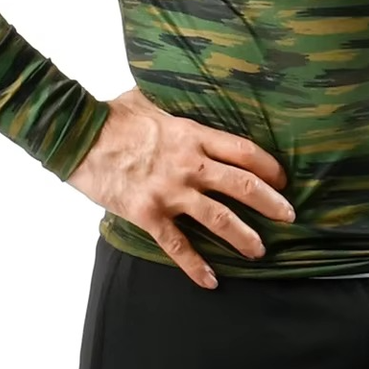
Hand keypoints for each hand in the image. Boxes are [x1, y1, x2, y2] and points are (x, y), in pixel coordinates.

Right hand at [67, 86, 294, 289]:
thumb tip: (183, 87)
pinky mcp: (148, 214)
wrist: (78, 137)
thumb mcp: (150, 97)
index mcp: (193, 135)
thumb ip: (173, 100)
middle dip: (271, 203)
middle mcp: (189, 164)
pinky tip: (211, 281)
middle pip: (242, 186)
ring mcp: (170, 192)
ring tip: (260, 250)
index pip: (244, 151)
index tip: (282, 179)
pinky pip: (178, 245)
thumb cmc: (113, 115)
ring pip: (219, 219)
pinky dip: (196, 266)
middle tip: (289, 216)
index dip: (268, 167)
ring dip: (244, 236)